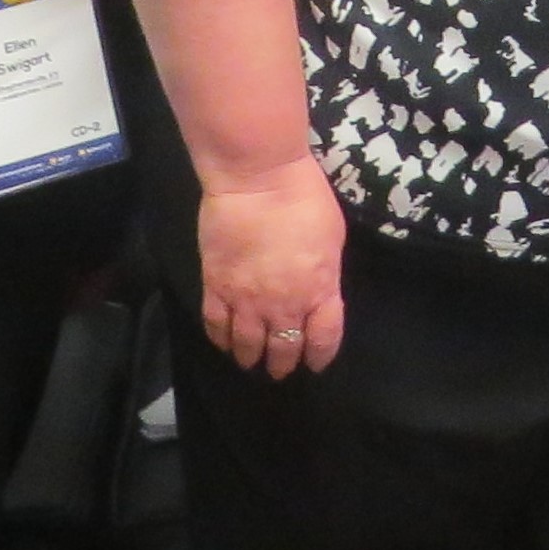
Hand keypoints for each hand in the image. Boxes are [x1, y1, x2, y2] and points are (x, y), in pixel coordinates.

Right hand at [198, 156, 345, 378]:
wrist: (258, 180)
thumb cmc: (304, 198)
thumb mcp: (332, 238)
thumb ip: (324, 272)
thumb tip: (317, 287)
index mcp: (319, 291)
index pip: (323, 339)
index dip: (319, 356)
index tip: (314, 363)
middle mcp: (284, 306)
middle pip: (284, 349)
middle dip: (282, 363)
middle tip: (279, 369)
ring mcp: (246, 300)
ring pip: (247, 345)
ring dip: (249, 358)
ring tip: (249, 361)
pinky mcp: (215, 287)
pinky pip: (216, 324)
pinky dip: (220, 338)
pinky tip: (223, 341)